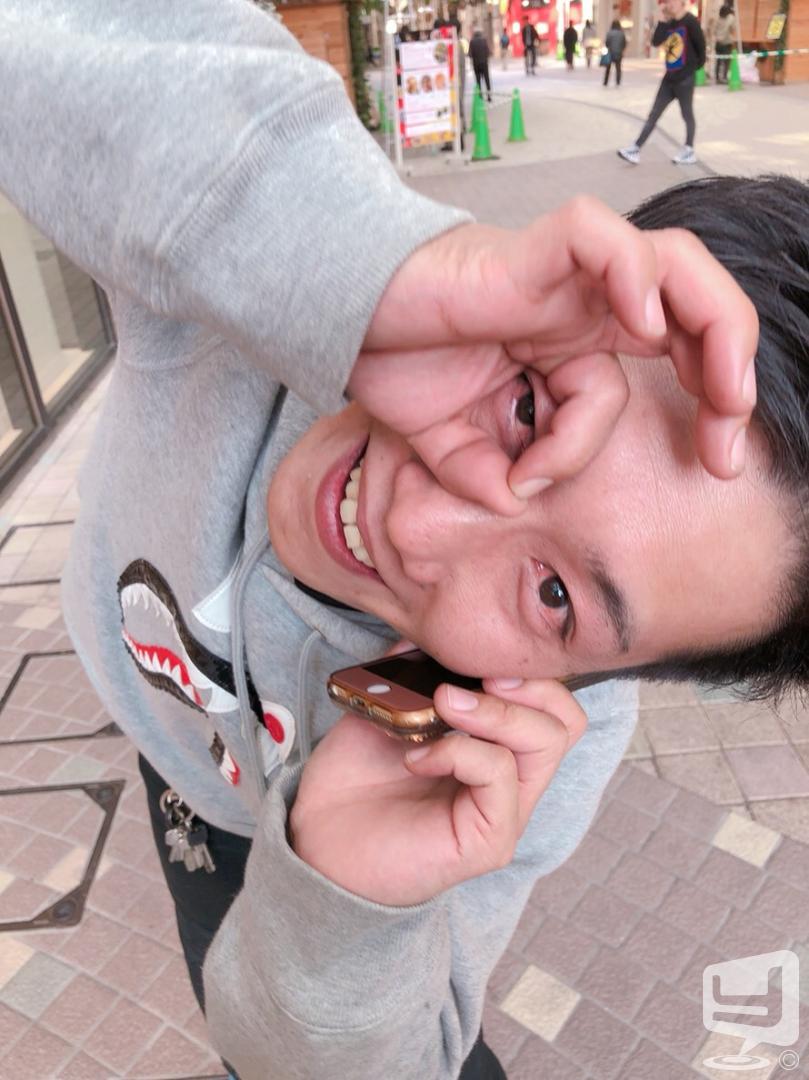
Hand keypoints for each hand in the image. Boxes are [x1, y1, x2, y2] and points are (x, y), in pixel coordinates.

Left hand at [288, 677, 586, 906]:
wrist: (319, 837)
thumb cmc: (355, 778)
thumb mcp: (386, 705)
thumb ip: (414, 670)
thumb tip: (427, 633)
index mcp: (496, 746)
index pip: (552, 704)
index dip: (529, 672)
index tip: (480, 655)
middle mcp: (511, 780)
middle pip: (565, 721)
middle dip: (526, 686)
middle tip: (473, 680)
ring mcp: (505, 811)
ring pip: (545, 742)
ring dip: (492, 711)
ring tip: (442, 705)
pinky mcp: (489, 839)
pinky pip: (499, 775)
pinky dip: (458, 750)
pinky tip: (417, 756)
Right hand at [351, 197, 757, 514]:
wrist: (343, 325)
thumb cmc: (396, 366)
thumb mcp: (453, 449)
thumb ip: (489, 477)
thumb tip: (515, 499)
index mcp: (579, 346)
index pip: (665, 373)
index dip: (698, 418)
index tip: (708, 471)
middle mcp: (585, 306)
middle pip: (695, 311)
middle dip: (731, 375)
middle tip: (733, 442)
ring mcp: (564, 275)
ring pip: (671, 263)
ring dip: (713, 324)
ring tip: (727, 389)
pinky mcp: (533, 251)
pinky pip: (601, 240)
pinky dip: (633, 273)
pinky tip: (642, 323)